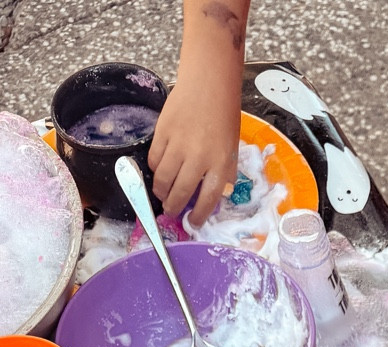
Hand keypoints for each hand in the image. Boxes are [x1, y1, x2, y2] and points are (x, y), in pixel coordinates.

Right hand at [149, 68, 240, 225]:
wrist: (209, 82)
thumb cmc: (224, 115)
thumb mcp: (232, 148)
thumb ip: (223, 173)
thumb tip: (212, 197)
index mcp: (221, 163)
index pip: (208, 200)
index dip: (198, 216)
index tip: (192, 222)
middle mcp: (199, 157)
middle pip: (181, 193)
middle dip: (173, 207)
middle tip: (170, 211)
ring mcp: (179, 144)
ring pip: (163, 179)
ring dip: (161, 192)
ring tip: (162, 194)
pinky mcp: (163, 131)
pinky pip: (154, 159)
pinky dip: (155, 170)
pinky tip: (160, 171)